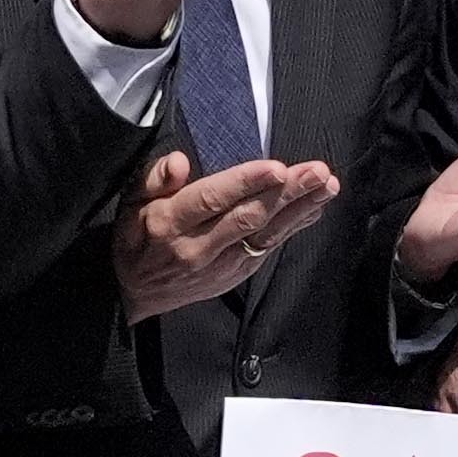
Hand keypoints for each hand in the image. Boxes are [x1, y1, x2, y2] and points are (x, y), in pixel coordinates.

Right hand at [122, 150, 336, 318]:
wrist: (132, 294)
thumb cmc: (135, 238)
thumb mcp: (130, 202)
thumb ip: (154, 178)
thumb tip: (180, 162)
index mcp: (171, 222)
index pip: (213, 199)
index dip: (247, 183)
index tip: (277, 168)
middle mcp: (199, 246)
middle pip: (249, 216)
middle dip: (287, 193)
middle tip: (317, 171)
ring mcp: (220, 264)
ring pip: (265, 234)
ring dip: (300, 209)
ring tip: (326, 186)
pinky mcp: (235, 275)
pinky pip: (268, 248)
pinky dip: (294, 227)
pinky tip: (314, 209)